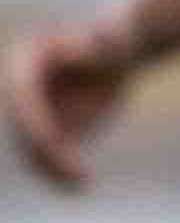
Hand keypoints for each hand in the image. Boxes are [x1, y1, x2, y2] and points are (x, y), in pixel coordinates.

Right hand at [6, 11, 138, 187]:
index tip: (52, 142)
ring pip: (30, 150)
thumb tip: (85, 47)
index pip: (23, 95)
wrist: (115, 55)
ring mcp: (32, 114)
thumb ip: (102, 40)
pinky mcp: (48, 131)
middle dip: (45, 152)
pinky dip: (59, 174)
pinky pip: (47, 159)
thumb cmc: (115, 40)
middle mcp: (21, 91)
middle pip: (23, 128)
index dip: (34, 119)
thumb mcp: (112, 37)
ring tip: (80, 180)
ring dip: (51, 169)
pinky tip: (81, 185)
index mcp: (27, 61)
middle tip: (76, 171)